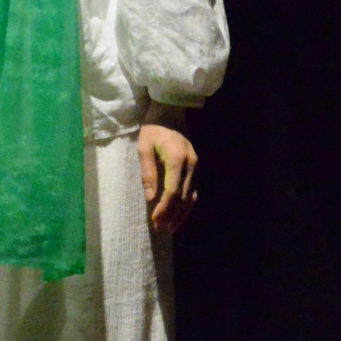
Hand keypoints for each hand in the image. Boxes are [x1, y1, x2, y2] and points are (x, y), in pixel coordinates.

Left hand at [137, 102, 198, 235]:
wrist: (170, 111)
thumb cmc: (153, 128)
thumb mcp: (144, 147)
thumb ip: (148, 173)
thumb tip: (150, 198)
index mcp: (177, 159)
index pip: (172, 191)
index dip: (164, 208)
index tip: (155, 221)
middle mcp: (191, 165)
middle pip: (183, 197)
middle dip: (172, 215)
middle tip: (160, 229)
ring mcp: (195, 166)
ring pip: (191, 196)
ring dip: (182, 214)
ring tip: (170, 227)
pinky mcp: (195, 166)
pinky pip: (193, 190)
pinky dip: (187, 204)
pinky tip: (180, 214)